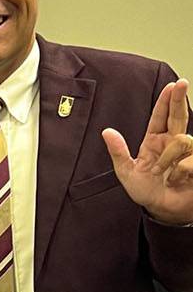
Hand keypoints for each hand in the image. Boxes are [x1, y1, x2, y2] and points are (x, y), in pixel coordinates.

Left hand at [103, 79, 192, 224]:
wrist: (162, 209)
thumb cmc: (146, 191)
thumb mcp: (126, 172)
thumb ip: (118, 152)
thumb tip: (107, 132)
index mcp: (154, 141)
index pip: (161, 116)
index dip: (167, 101)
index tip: (172, 85)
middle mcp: (172, 143)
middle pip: (178, 115)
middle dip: (179, 99)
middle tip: (181, 83)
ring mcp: (187, 153)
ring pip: (183, 140)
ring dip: (169, 158)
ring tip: (163, 173)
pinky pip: (190, 160)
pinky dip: (181, 170)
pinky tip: (178, 179)